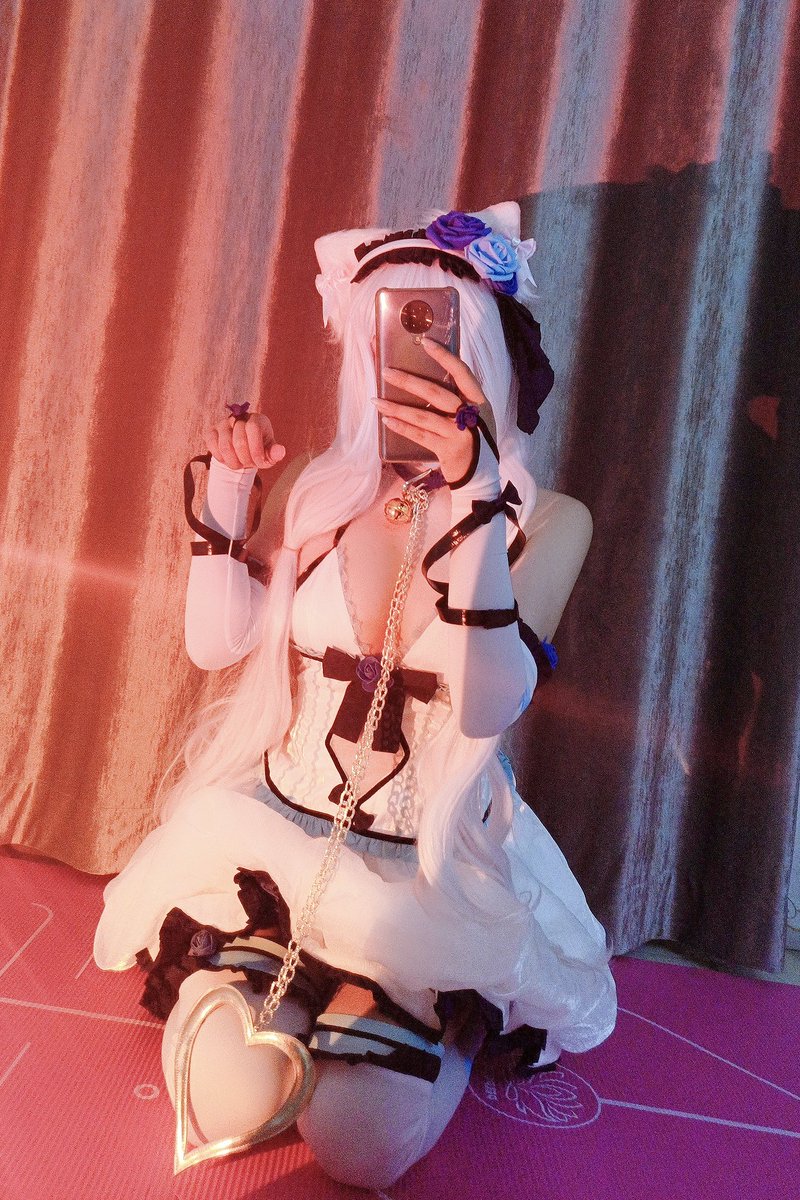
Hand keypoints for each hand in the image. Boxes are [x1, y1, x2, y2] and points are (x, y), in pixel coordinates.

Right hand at [203, 410, 285, 470]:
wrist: (243, 452)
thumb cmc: (259, 451)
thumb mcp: (270, 454)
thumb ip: (275, 453)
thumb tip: (280, 451)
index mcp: (257, 419)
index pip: (253, 429)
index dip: (256, 450)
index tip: (259, 463)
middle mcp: (239, 417)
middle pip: (239, 440)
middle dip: (245, 460)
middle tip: (248, 465)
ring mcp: (224, 423)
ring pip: (225, 446)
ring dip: (233, 462)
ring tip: (239, 465)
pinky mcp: (211, 431)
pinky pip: (213, 445)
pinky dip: (221, 458)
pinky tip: (228, 460)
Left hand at [371, 338, 486, 482]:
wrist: (482, 476)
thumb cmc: (474, 441)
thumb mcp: (474, 417)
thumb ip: (459, 400)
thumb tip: (426, 379)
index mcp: (479, 401)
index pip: (462, 373)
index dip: (444, 356)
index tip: (425, 342)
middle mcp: (471, 416)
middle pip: (437, 393)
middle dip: (409, 381)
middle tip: (386, 372)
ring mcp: (460, 434)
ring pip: (424, 416)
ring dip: (397, 407)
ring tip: (376, 400)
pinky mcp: (448, 451)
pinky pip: (421, 436)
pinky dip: (403, 428)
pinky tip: (387, 421)